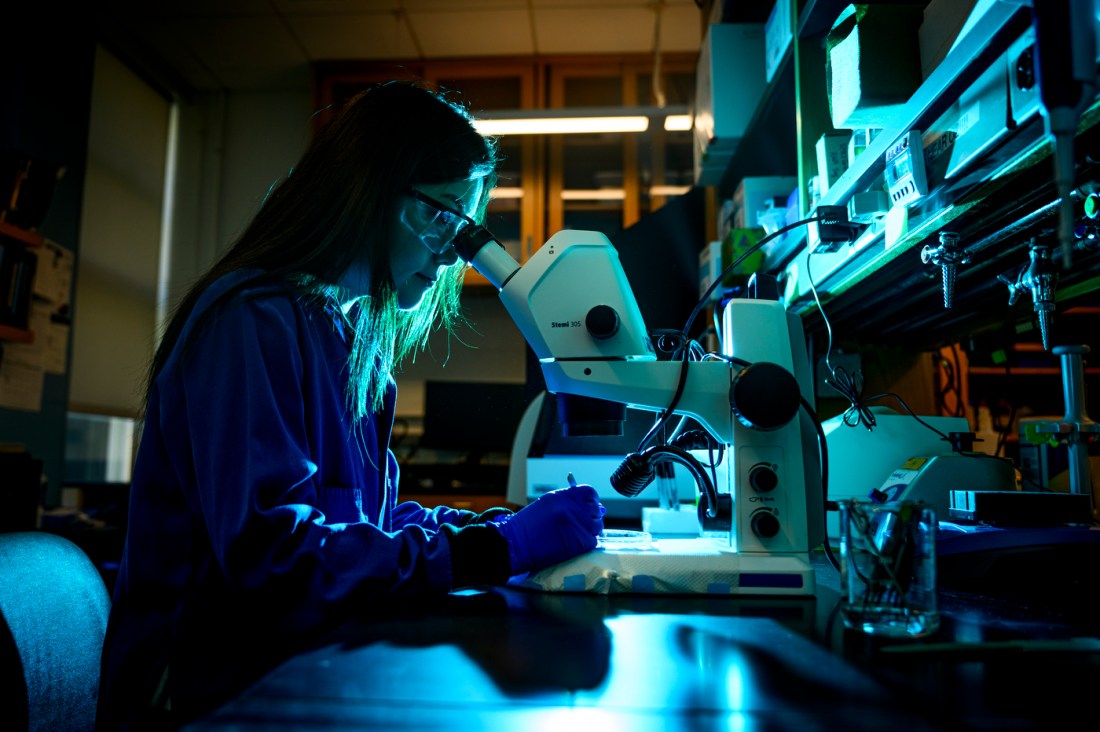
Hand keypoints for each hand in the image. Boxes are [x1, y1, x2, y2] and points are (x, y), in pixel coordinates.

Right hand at [490, 484, 604, 574]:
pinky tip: (572, 544)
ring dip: (590, 531)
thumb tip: (591, 506)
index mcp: (564, 496)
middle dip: (591, 517)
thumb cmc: (528, 525)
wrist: (515, 543)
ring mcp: (578, 525)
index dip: (592, 499)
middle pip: (596, 510)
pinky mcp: (580, 542)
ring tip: (576, 535)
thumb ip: (568, 502)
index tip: (590, 506)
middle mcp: (573, 508)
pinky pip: (592, 541)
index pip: (590, 492)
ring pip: (596, 527)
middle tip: (583, 524)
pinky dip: (585, 544)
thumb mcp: (547, 504)